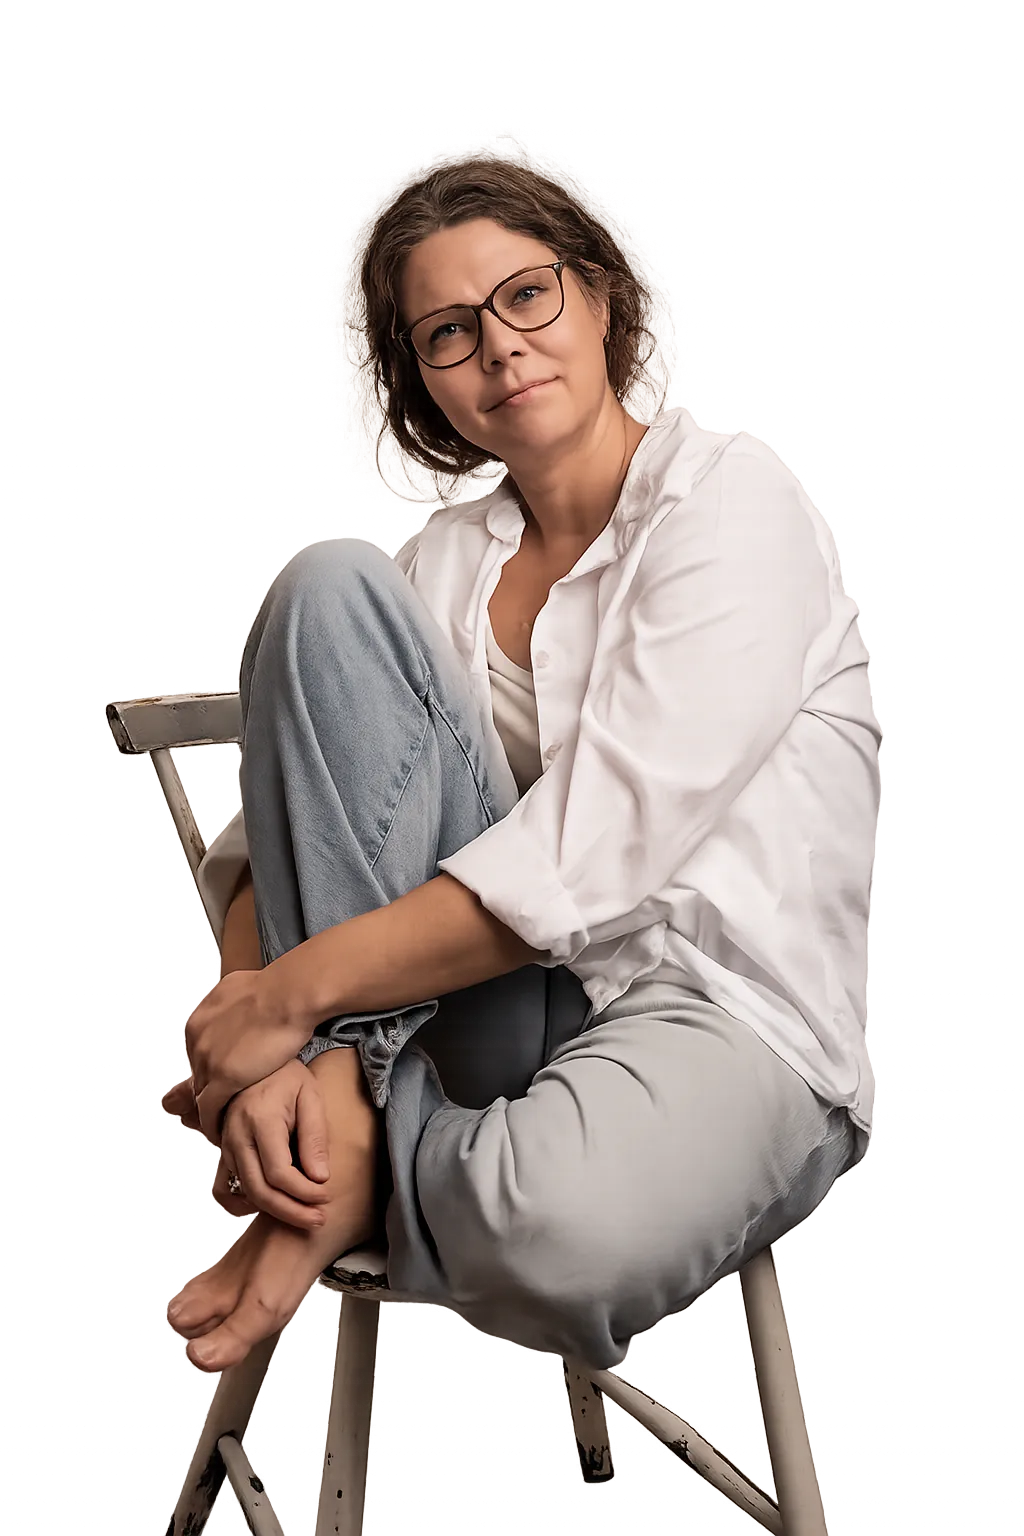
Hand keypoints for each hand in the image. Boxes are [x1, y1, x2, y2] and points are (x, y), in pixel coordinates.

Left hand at [180, 968, 312, 1143]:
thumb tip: (243, 1000)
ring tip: (224, 1124)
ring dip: (210, 1111)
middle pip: (199, 1074)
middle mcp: (199, 1038)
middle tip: (227, 1103)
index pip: (202, 1053)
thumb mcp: (249, 987)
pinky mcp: (221, 1078)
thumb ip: (238, 1001)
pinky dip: (213, 1124)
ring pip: (200, 1094)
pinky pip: (209, 1110)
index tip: (228, 1078)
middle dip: (212, 1089)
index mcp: (204, 1018)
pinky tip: (223, 1133)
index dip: (216, 1068)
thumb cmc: (283, 989)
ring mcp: (207, 1059)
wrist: (291, 994)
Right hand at [212, 1060, 332, 1230]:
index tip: (326, 1196)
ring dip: (274, 1211)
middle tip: (319, 1219)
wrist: (258, 1062)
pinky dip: (242, 1204)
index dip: (304, 1192)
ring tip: (304, 1217)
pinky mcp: (223, 1152)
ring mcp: (225, 1145)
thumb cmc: (288, 1077)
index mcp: (260, 1119)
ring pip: (244, 1193)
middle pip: (259, 1190)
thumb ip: (315, 1137)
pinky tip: (268, 1207)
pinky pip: (224, 1188)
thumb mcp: (310, 1097)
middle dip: (291, 1211)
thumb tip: (320, 1178)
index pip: (279, 1172)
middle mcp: (236, 1136)